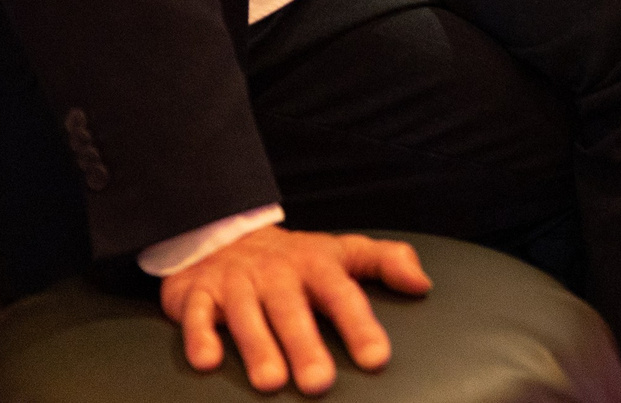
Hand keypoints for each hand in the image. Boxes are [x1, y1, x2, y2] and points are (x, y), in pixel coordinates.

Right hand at [159, 227, 430, 394]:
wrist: (222, 236)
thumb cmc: (294, 260)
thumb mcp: (342, 252)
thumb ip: (386, 262)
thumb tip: (423, 284)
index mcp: (316, 265)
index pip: (342, 295)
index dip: (360, 326)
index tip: (377, 359)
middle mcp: (276, 274)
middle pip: (292, 310)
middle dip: (306, 346)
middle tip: (319, 384)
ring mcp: (236, 284)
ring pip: (247, 315)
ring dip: (257, 348)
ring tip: (271, 384)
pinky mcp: (197, 294)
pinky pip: (196, 316)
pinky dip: (199, 337)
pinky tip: (208, 363)